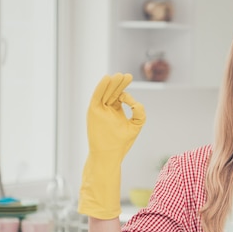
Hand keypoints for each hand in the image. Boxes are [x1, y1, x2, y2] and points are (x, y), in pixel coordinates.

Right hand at [78, 73, 145, 218]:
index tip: (132, 102)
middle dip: (120, 83)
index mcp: (115, 111)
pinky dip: (101, 87)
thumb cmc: (121, 144)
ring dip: (112, 83)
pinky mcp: (93, 112)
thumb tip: (135, 101)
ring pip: (105, 92)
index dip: (127, 93)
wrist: (108, 156)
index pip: (120, 96)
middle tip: (128, 75)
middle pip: (113, 91)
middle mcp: (106, 109)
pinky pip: (97, 96)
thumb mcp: (135, 126)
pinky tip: (107, 78)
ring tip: (119, 75)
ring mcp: (99, 110)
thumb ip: (139, 112)